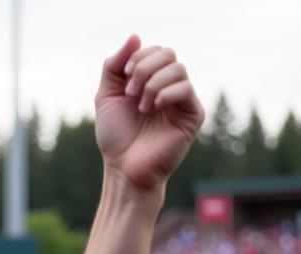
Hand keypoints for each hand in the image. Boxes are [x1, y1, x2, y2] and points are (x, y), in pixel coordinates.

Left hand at [94, 36, 203, 192]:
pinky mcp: (193, 115)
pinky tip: (153, 109)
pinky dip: (166, 93)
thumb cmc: (116, 138)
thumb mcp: (107, 96)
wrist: (124, 170)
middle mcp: (169, 88)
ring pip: (178, 68)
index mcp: (151, 81)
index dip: (139, 56)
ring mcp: (182, 101)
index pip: (155, 50)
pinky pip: (186, 88)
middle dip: (145, 68)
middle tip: (130, 93)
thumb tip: (135, 36)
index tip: (125, 77)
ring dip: (153, 83)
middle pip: (168, 53)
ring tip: (141, 107)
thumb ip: (115, 66)